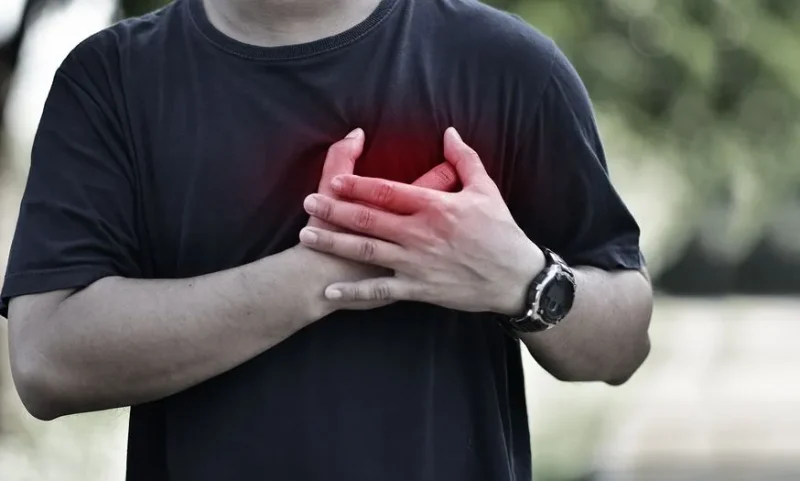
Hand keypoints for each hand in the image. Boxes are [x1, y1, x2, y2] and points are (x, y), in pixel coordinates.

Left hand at [298, 127, 545, 314]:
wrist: (515, 277)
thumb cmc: (501, 232)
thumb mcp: (486, 190)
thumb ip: (464, 159)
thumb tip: (449, 131)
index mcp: (435, 206)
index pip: (387, 191)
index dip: (357, 185)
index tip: (333, 180)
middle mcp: (420, 234)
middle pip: (368, 219)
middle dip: (334, 210)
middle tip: (308, 204)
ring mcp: (417, 263)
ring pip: (366, 251)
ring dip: (334, 243)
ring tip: (307, 236)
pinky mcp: (419, 289)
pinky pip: (380, 290)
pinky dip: (354, 291)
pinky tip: (330, 289)